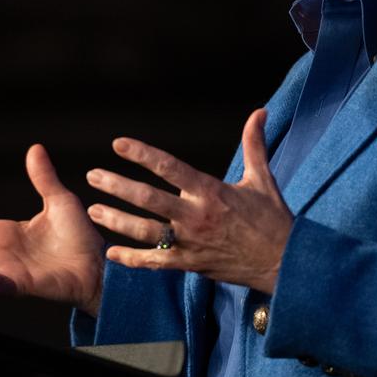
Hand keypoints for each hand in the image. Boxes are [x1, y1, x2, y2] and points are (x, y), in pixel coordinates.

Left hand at [85, 108, 291, 294]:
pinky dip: (132, 260)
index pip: (169, 167)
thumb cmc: (272, 219)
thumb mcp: (262, 178)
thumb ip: (254, 144)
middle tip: (92, 175)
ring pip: (145, 231)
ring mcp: (191, 243)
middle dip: (116, 186)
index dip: (142, 154)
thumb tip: (259, 111)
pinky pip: (155, 263)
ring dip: (116, 220)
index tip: (118, 144)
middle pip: (148, 199)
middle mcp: (196, 217)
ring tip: (93, 211)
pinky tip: (111, 254)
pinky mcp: (190, 265)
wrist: (284, 264)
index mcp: (211, 191)